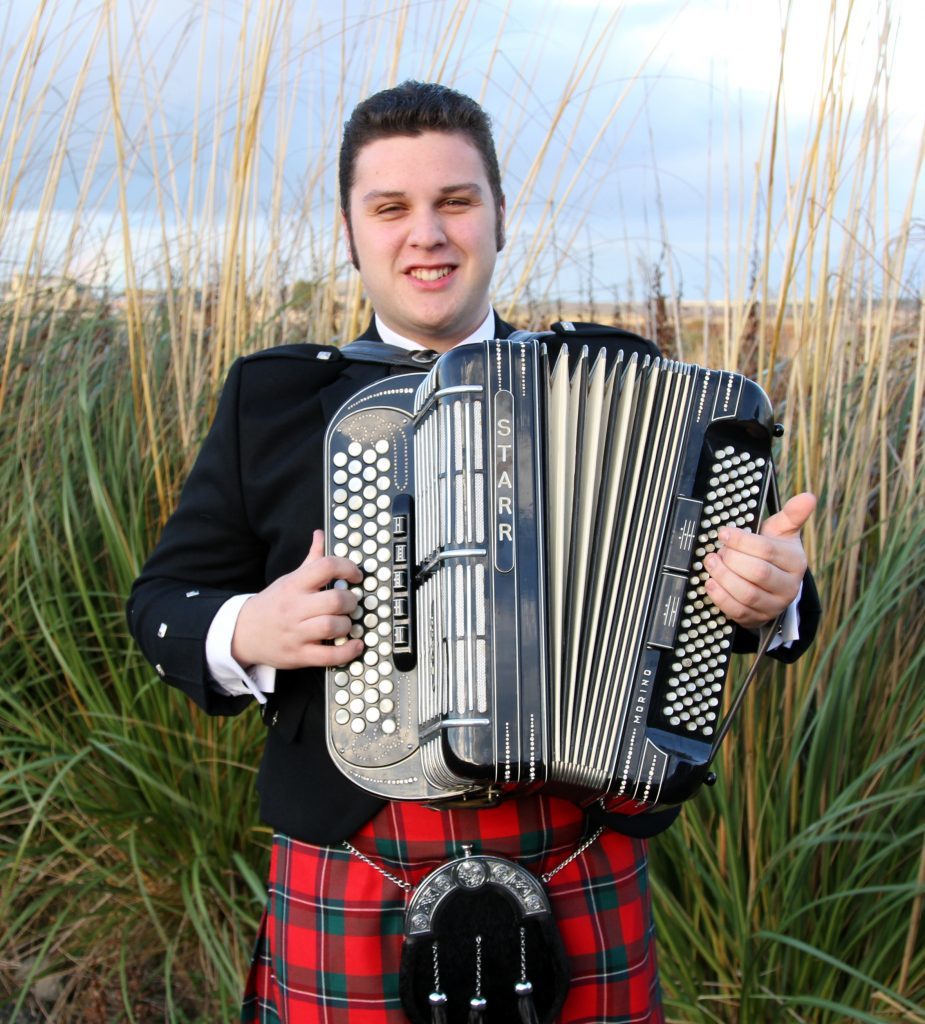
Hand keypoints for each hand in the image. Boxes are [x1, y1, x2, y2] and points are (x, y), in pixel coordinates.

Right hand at [231, 530, 364, 668]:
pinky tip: (355, 645)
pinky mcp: (299, 655)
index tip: (356, 575)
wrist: (242, 633)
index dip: (347, 568)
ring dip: (347, 624)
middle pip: (334, 600)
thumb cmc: (273, 604)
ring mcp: (296, 633)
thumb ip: (310, 559)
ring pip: (332, 626)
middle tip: (352, 602)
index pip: (325, 567)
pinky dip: (348, 651)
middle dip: (351, 601)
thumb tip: (320, 535)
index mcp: (294, 585)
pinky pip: (329, 655)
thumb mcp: (289, 579)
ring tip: (346, 622)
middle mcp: (295, 608)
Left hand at [704, 491, 814, 629]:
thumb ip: (792, 515)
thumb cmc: (773, 553)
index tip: (723, 533)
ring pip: (747, 594)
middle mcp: (788, 586)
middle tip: (717, 551)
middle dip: (731, 560)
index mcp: (795, 561)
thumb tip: (809, 496)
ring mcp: (773, 606)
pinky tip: (710, 582)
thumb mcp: (782, 532)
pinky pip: (737, 611)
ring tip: (710, 563)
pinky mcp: (757, 619)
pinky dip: (720, 597)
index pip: (766, 550)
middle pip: (757, 572)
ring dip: (723, 577)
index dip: (741, 541)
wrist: (773, 585)